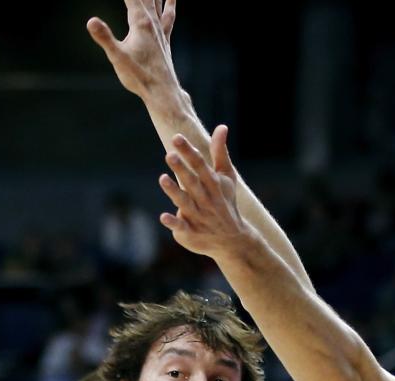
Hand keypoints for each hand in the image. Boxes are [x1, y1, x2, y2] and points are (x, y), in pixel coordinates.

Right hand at [87, 0, 178, 100]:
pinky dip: (170, 4)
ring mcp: (160, 29)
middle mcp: (152, 22)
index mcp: (140, 23)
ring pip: (158, 1)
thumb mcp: (117, 58)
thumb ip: (105, 38)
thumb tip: (91, 20)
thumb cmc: (139, 77)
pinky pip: (168, 15)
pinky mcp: (164, 38)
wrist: (162, 92)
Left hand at [159, 126, 256, 258]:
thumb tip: (222, 126)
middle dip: (181, 169)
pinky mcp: (191, 232)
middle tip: (169, 154)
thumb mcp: (226, 177)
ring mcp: (198, 216)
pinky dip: (173, 222)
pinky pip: (181, 227)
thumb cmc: (226, 202)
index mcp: (213, 184)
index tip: (177, 137)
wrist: (232, 240)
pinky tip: (163, 217)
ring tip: (162, 178)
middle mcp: (205, 199)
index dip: (188, 151)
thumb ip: (220, 152)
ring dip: (174, 191)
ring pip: (185, 202)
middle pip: (191, 182)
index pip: (200, 165)